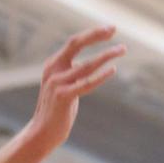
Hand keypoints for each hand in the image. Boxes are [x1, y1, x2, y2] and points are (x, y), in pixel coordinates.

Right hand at [27, 28, 125, 156]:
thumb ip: (72, 74)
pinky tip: (113, 69)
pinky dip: (101, 76)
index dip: (92, 34)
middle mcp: (53, 71)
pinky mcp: (63, 97)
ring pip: (86, 64)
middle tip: (114, 28)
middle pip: (76, 44)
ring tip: (122, 49)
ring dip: (106, 55)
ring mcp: (57, 83)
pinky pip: (87, 83)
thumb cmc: (56, 111)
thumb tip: (86, 65)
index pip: (74, 42)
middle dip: (96, 35)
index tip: (110, 29)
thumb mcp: (62, 86)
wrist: (41, 133)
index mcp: (53, 65)